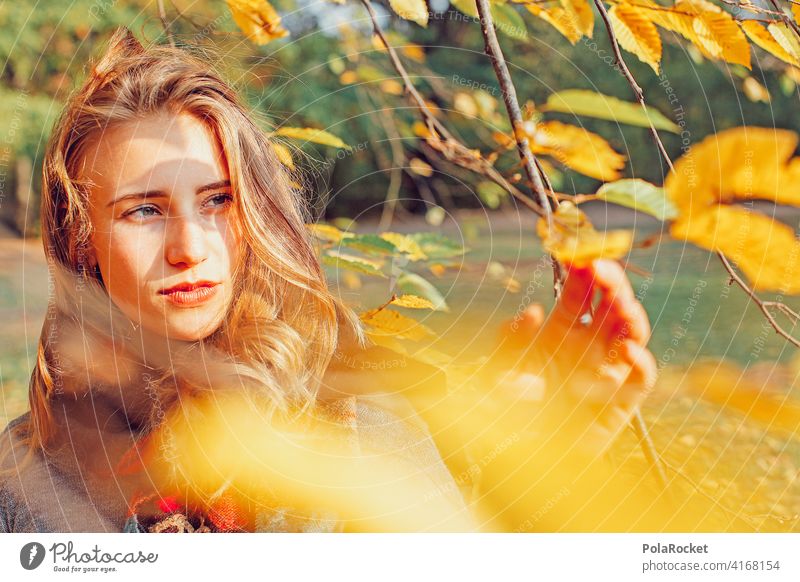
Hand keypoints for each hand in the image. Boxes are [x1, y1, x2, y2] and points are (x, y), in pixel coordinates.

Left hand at [492, 259, 656, 456]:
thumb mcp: (493, 374)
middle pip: (610, 305)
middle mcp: (586, 347)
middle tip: (601, 268)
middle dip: (611, 283)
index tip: (579, 251)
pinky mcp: (620, 404)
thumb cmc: (499, 419)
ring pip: (631, 333)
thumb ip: (507, 342)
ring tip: (619, 304)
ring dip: (630, 315)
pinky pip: (640, 379)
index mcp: (557, 333)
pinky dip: (641, 362)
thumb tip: (533, 312)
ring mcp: (605, 372)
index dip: (583, 270)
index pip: (579, 292)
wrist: (514, 465)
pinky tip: (627, 349)